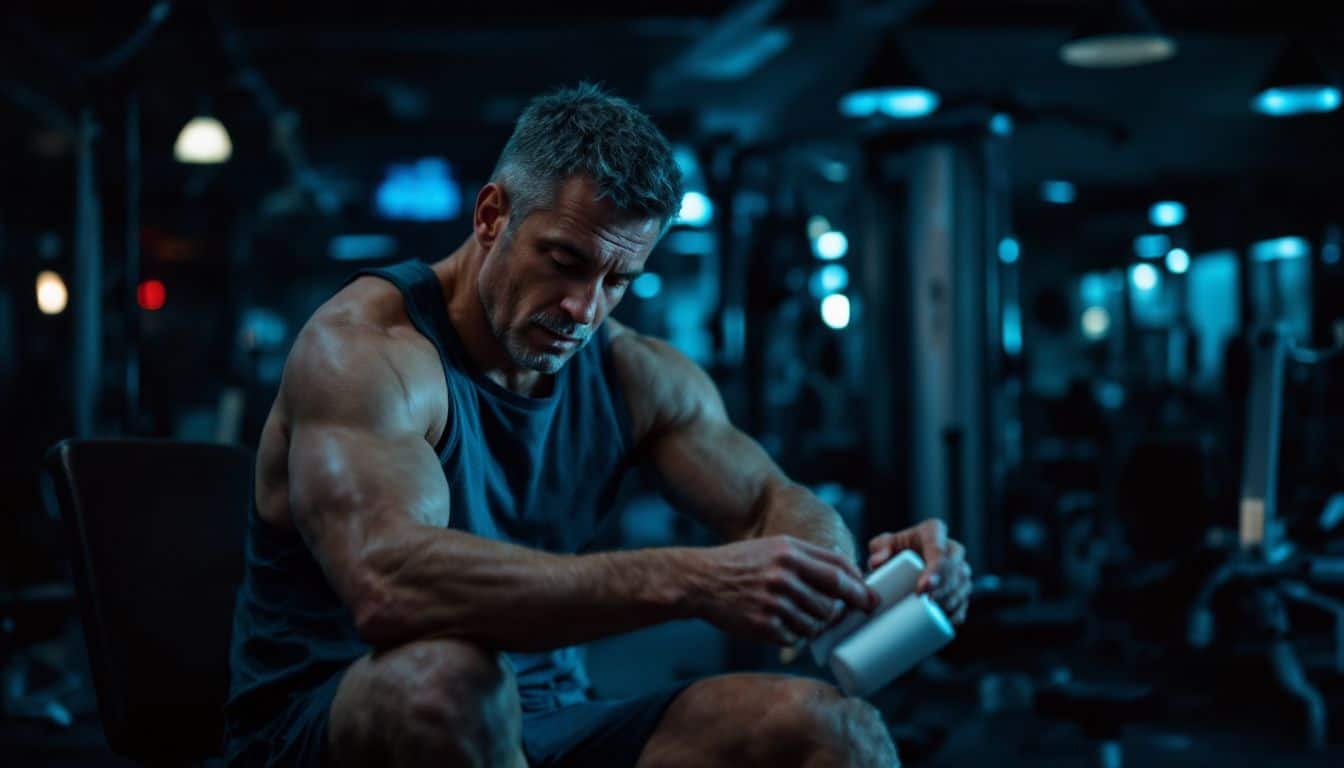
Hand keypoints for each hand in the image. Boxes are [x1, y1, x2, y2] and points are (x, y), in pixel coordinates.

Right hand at [687, 536, 879, 645]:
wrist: (700, 580)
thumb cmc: (741, 563)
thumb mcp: (775, 546)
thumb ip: (810, 558)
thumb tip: (849, 578)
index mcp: (790, 553)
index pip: (839, 571)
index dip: (860, 588)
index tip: (871, 600)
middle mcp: (784, 576)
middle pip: (832, 603)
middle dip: (837, 612)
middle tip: (832, 614)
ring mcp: (773, 602)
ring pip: (816, 624)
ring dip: (815, 625)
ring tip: (799, 616)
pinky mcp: (763, 625)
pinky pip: (794, 638)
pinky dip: (793, 635)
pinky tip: (780, 624)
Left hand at [868, 519, 971, 623]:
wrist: (902, 562)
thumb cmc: (894, 550)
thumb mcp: (883, 545)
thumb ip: (879, 549)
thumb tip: (877, 562)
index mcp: (934, 531)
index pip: (939, 550)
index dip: (935, 571)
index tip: (921, 590)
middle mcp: (952, 548)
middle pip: (956, 568)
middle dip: (945, 588)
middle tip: (928, 601)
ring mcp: (960, 567)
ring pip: (964, 584)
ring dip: (953, 599)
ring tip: (936, 611)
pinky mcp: (962, 586)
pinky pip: (966, 599)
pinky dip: (959, 610)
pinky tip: (950, 619)